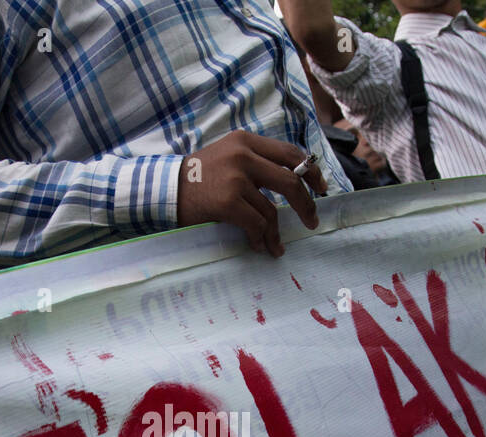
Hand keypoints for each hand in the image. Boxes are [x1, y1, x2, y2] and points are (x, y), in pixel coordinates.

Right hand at [177, 130, 326, 256]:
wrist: (165, 189)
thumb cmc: (197, 178)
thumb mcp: (227, 157)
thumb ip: (256, 163)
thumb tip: (292, 183)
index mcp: (246, 141)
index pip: (290, 154)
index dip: (310, 171)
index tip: (320, 187)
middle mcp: (243, 155)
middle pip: (291, 181)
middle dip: (306, 204)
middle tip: (311, 220)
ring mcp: (235, 178)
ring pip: (272, 210)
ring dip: (276, 233)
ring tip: (275, 245)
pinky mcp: (227, 201)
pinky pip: (256, 224)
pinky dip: (260, 238)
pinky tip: (258, 246)